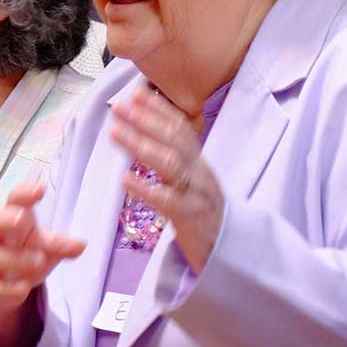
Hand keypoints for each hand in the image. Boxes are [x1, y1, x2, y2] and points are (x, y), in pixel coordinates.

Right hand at [0, 183, 83, 346]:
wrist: (2, 282)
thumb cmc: (26, 251)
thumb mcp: (45, 245)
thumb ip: (61, 245)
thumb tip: (81, 245)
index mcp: (12, 216)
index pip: (14, 199)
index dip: (25, 193)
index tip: (40, 189)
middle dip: (6, 219)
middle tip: (22, 219)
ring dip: (17, 259)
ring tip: (39, 260)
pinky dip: (7, 289)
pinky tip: (23, 289)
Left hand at [109, 86, 224, 272]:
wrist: (232, 254)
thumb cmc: (205, 217)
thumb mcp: (194, 185)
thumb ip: (175, 164)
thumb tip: (146, 140)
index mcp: (200, 164)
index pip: (181, 129)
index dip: (159, 109)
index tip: (137, 92)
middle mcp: (201, 174)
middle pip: (174, 140)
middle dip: (145, 120)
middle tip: (119, 106)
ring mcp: (198, 195)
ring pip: (171, 164)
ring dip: (141, 145)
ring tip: (114, 133)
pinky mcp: (192, 219)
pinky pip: (168, 201)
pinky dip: (146, 188)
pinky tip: (125, 179)